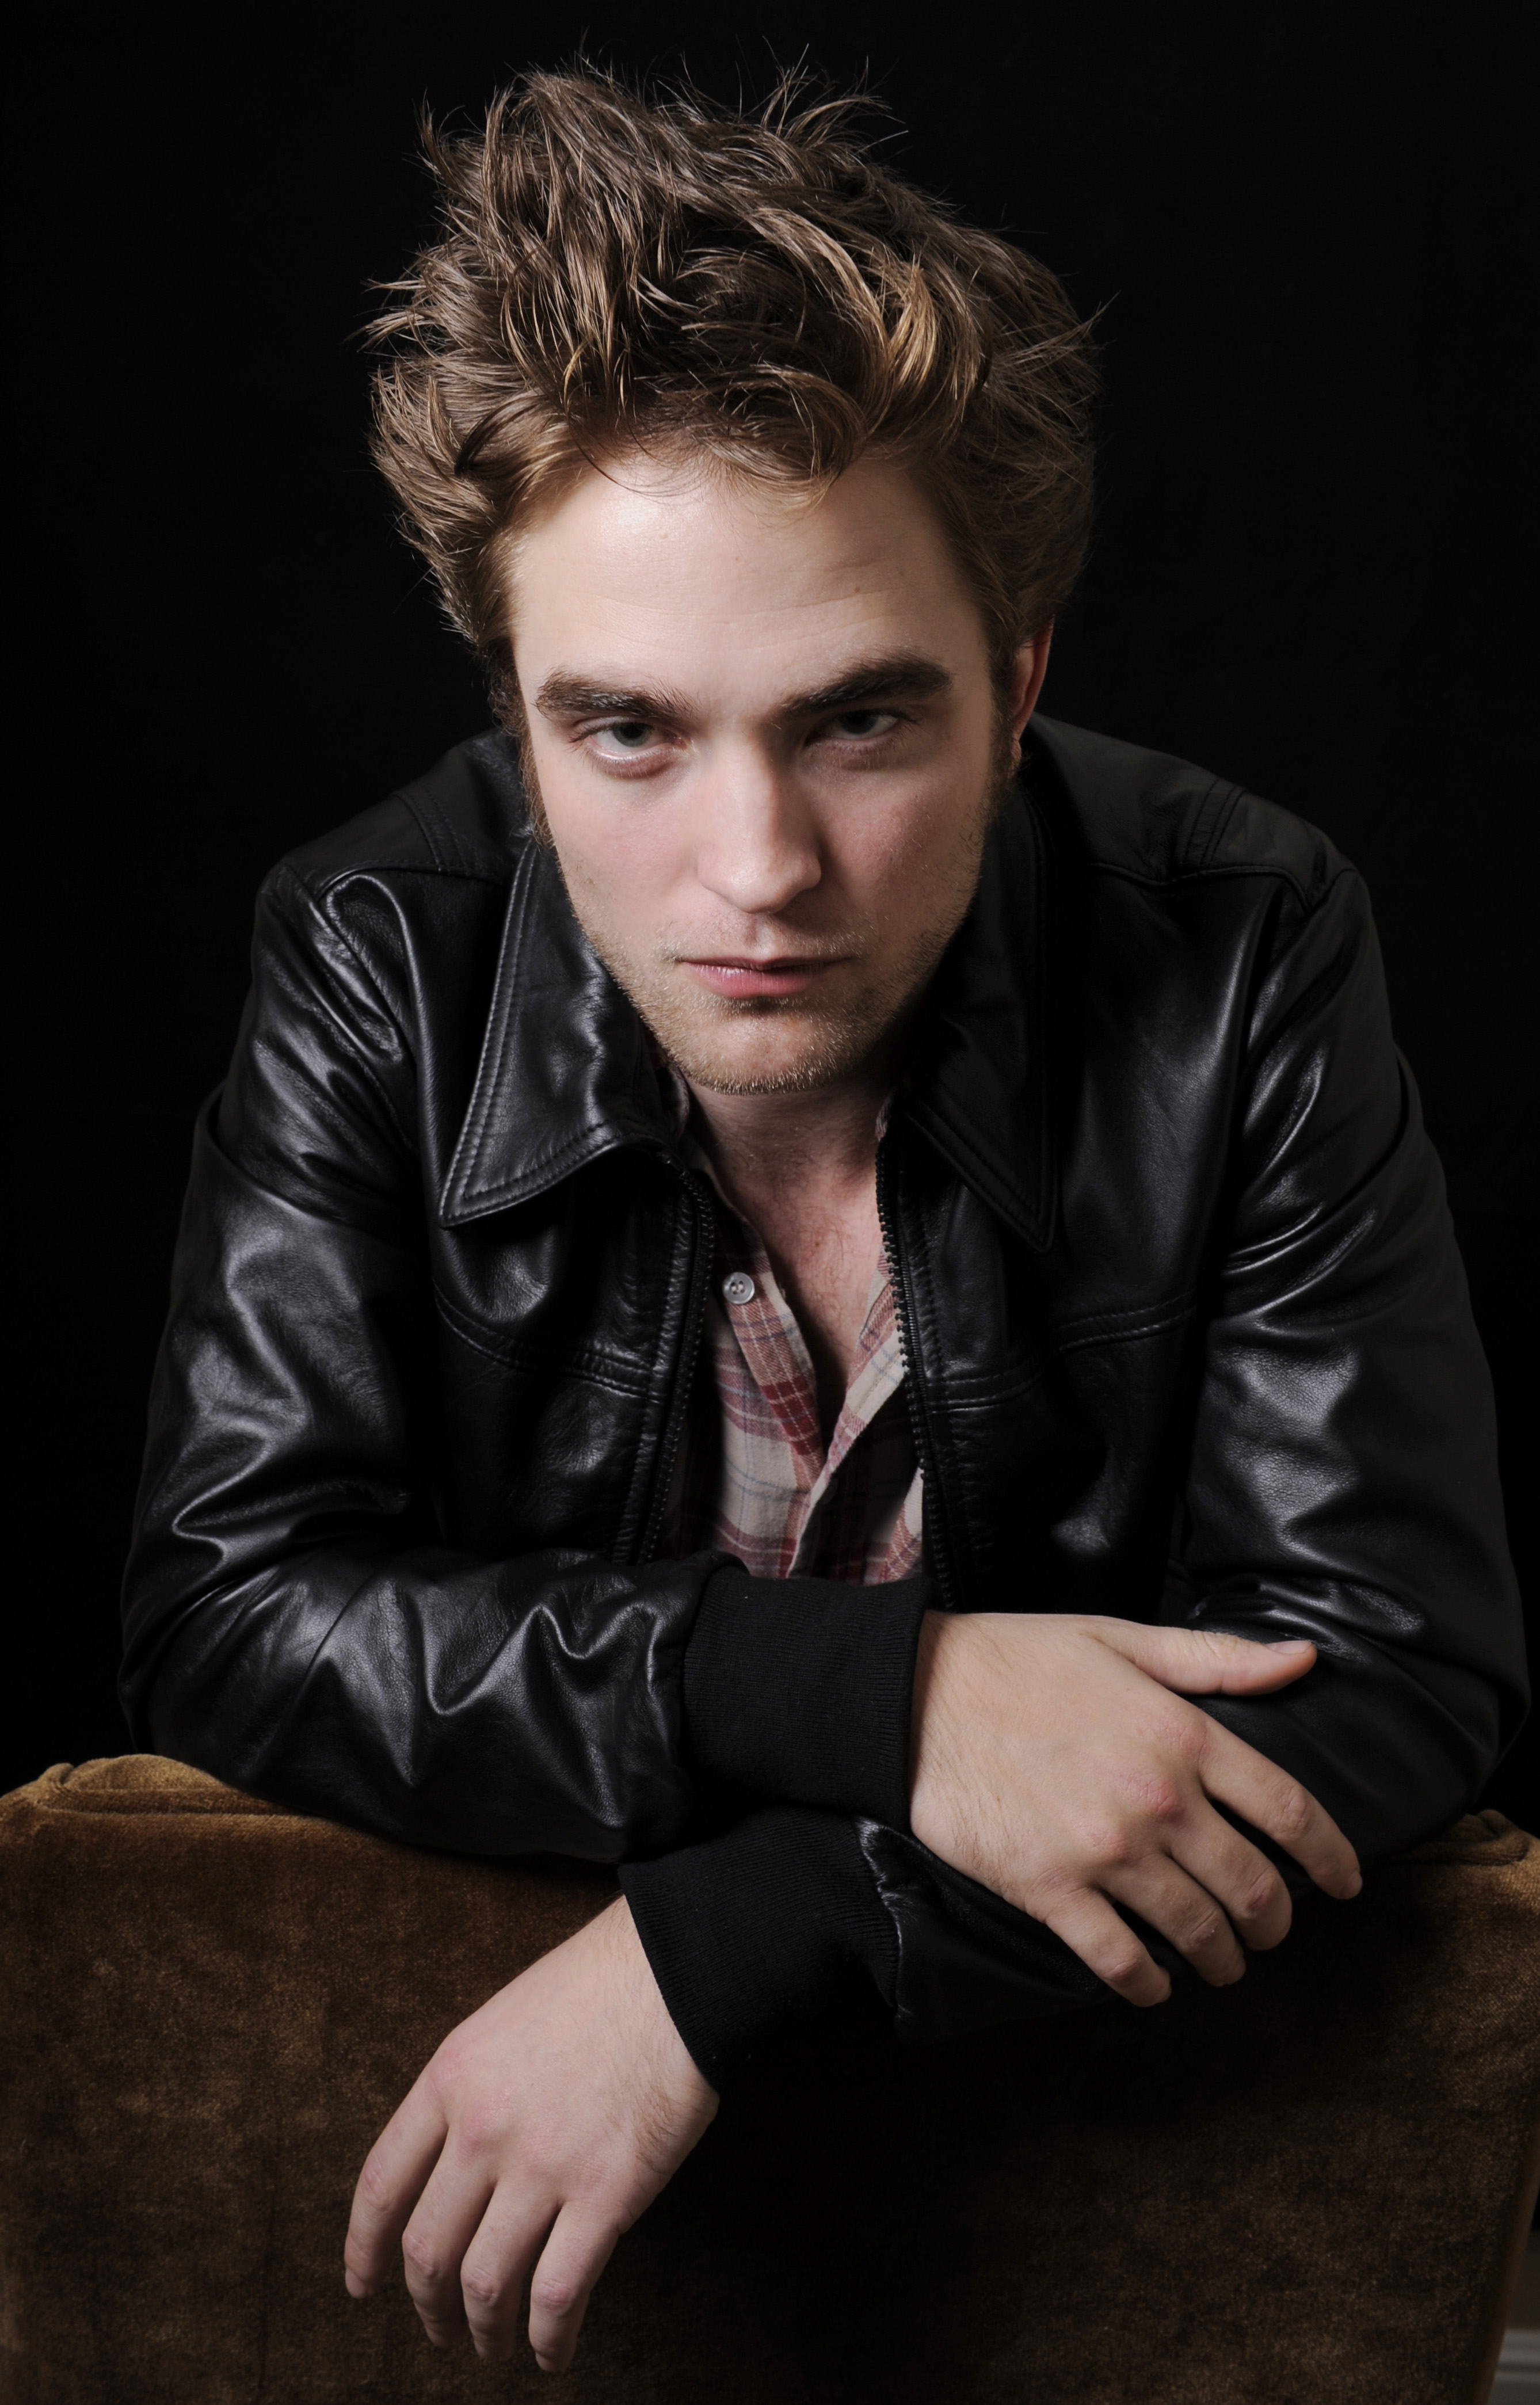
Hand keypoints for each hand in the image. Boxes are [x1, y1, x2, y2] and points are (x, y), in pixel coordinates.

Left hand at [343, 1895, 717, 2370]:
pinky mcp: (605, 2195)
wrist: (674, 1971)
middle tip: (440, 2329)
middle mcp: (483, 2128)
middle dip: (428, 2305)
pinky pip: (557, 2294)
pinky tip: (551, 2350)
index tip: (363, 2283)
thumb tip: (457, 2168)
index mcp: (450, 2078)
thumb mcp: (500, 2023)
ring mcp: (542, 2165)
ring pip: (485, 2284)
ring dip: (484, 2330)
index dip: (364, 2247)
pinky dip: (547, 2338)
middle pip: (427, 2249)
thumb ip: (470, 2093)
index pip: (382, 2184)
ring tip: (494, 2346)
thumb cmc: (597, 1988)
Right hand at [909, 1613, 1361, 2004]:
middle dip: (1277, 1922)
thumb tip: (1307, 1660)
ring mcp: (1104, 1850)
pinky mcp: (1050, 1890)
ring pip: (1196, 1932)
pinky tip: (1155, 1984)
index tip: (1348, 1883)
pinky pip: (1121, 1961)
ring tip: (1221, 1962)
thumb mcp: (1124, 1639)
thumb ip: (1218, 1659)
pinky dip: (1149, 1984)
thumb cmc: (1020, 1659)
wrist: (915, 1695)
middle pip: (1254, 1887)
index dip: (1332, 1855)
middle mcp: (1157, 1799)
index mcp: (1182, 1733)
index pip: (1289, 1809)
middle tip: (1273, 1931)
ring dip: (1222, 1958)